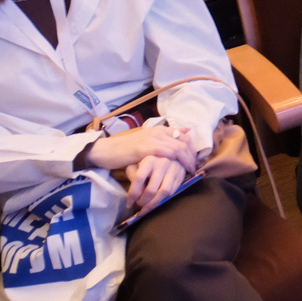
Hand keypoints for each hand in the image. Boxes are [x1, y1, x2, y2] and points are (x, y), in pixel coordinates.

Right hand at [82, 123, 196, 174]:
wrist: (106, 151)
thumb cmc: (125, 150)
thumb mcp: (145, 143)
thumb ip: (160, 142)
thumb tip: (181, 136)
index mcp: (158, 129)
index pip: (183, 134)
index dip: (191, 147)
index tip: (194, 158)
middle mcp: (157, 131)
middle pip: (183, 141)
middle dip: (192, 155)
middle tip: (195, 166)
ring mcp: (152, 139)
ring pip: (178, 147)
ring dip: (187, 160)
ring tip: (191, 170)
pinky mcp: (147, 148)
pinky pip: (168, 153)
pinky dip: (177, 162)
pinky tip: (180, 171)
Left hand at [122, 153, 189, 211]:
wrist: (169, 152)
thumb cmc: (148, 161)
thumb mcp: (136, 164)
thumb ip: (133, 176)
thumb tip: (137, 194)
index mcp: (149, 159)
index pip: (139, 178)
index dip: (133, 193)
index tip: (129, 203)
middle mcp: (162, 163)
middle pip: (151, 189)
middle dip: (143, 201)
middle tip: (139, 205)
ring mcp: (173, 169)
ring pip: (163, 192)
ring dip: (154, 203)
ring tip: (147, 207)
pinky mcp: (180, 174)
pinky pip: (172, 192)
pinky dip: (163, 199)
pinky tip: (156, 200)